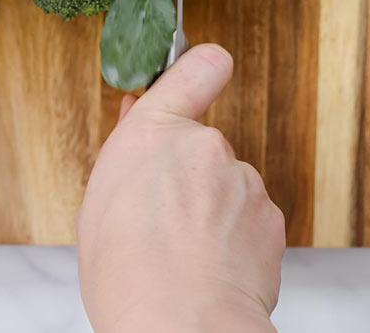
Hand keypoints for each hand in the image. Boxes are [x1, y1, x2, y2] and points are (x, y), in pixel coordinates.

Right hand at [77, 45, 284, 332]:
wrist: (179, 325)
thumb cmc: (126, 276)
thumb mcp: (98, 206)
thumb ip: (126, 154)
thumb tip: (136, 117)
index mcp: (153, 133)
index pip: (194, 69)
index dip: (203, 65)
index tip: (208, 63)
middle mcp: (204, 145)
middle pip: (201, 148)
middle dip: (190, 177)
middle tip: (164, 221)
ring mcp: (242, 179)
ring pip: (228, 187)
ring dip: (213, 211)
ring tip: (185, 255)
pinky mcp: (271, 216)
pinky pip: (250, 219)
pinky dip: (236, 239)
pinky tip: (212, 267)